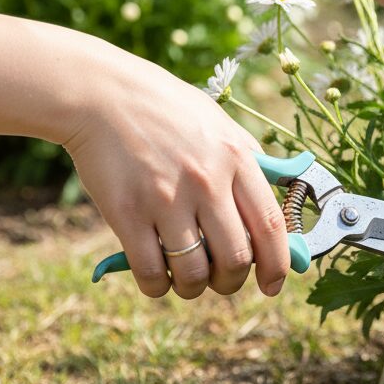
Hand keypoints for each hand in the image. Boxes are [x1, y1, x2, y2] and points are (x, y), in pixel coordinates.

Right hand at [61, 51, 290, 299]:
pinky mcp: (127, 213)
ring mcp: (166, 199)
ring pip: (194, 273)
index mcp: (237, 159)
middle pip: (236, 258)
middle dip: (233, 282)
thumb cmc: (168, 111)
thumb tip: (280, 204)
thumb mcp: (222, 125)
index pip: (271, 226)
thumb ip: (251, 162)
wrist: (103, 95)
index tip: (273, 285)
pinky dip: (157, 286)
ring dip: (194, 288)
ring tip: (188, 280)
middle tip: (224, 281)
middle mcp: (207, 180)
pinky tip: (157, 278)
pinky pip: (150, 271)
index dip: (277, 265)